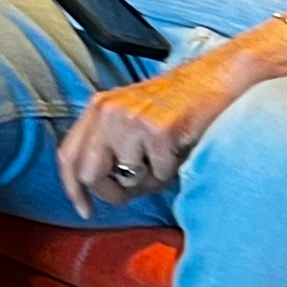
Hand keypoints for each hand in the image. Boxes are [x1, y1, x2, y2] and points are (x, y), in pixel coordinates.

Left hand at [56, 43, 272, 215]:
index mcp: (98, 108)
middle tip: (137, 189)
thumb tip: (108, 192)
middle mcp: (108, 112)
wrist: (218, 77)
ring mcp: (131, 120)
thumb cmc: (180, 104)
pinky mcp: (157, 130)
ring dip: (151, 179)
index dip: (72, 188)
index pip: (68, 155)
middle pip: (90, 175)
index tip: (84, 209)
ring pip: (129, 179)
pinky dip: (172, 171)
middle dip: (113, 192)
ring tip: (167, 155)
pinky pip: (159, 174)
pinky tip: (181, 147)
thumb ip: (111, 148)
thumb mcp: (133, 119)